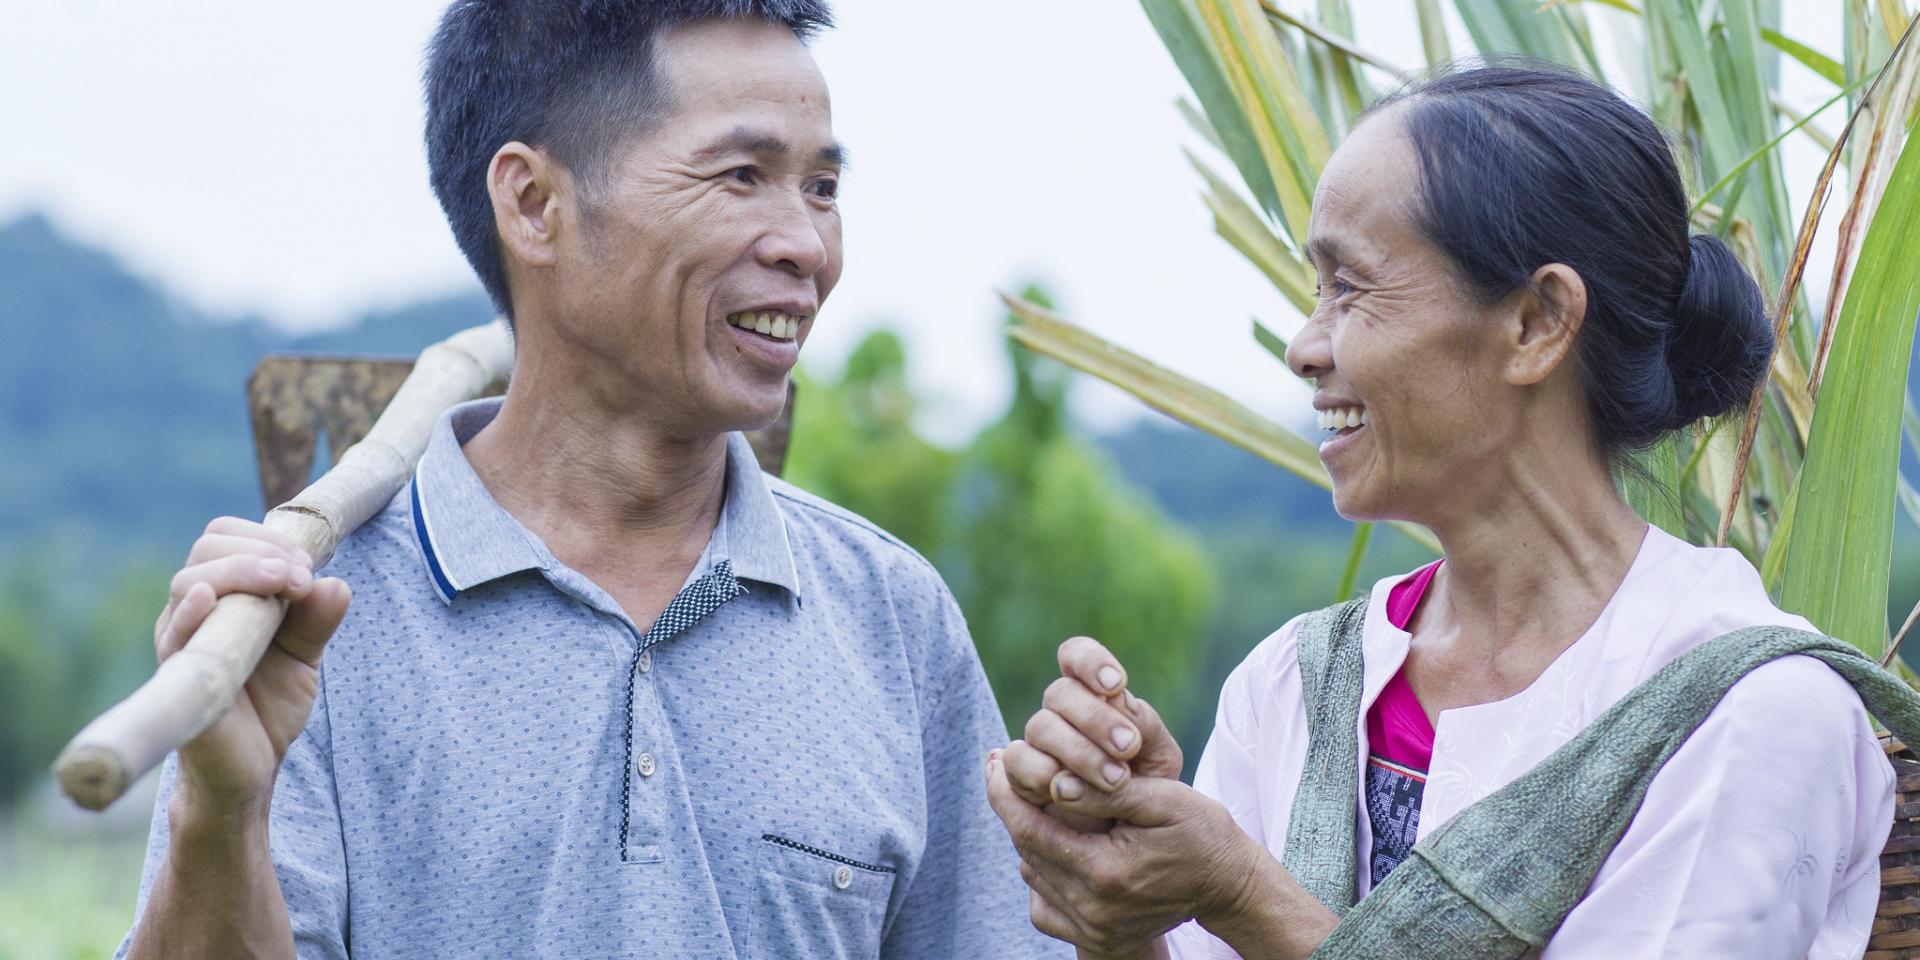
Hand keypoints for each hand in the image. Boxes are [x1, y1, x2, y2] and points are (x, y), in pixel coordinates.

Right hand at [155, 517, 350, 819]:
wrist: (251, 769)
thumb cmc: (269, 706)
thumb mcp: (305, 656)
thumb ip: (318, 620)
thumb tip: (336, 583)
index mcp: (221, 597)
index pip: (225, 538)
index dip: (265, 538)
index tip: (308, 564)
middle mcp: (192, 612)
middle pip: (207, 549)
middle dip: (260, 550)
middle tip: (301, 577)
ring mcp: (181, 642)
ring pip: (190, 581)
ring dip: (243, 571)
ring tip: (286, 584)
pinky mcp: (178, 676)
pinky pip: (172, 635)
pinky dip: (189, 611)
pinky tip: (208, 600)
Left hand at [988, 751, 1279, 954]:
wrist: (1227, 885)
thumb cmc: (1202, 834)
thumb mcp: (1166, 800)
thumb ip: (1109, 792)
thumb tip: (1057, 783)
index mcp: (1107, 871)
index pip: (1031, 830)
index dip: (1005, 793)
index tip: (994, 760)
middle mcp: (1093, 907)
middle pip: (1026, 851)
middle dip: (1013, 807)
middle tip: (1003, 769)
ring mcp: (1092, 927)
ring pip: (1032, 873)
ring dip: (1027, 835)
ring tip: (1031, 800)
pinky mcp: (1094, 936)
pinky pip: (1043, 902)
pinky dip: (1041, 868)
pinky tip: (1057, 842)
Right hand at [1002, 637, 1183, 829]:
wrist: (1130, 840)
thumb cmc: (1148, 789)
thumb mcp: (1159, 758)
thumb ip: (1146, 728)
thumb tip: (1121, 702)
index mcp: (1092, 695)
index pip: (1076, 657)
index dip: (1090, 662)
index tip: (1116, 684)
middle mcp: (1059, 714)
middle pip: (1059, 694)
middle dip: (1095, 718)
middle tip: (1129, 746)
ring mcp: (1037, 745)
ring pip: (1039, 727)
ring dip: (1077, 751)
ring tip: (1115, 779)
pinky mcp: (1020, 778)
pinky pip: (1016, 764)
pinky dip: (1041, 774)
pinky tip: (1066, 788)